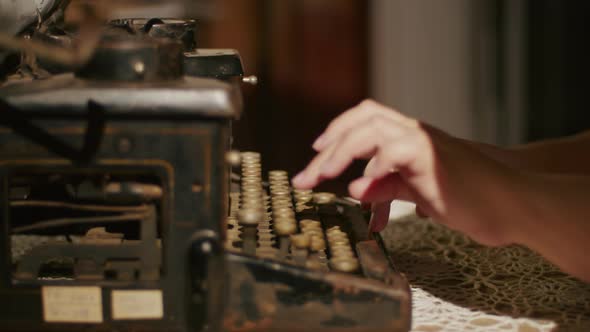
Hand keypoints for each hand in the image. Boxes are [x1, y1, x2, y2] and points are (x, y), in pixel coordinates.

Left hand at [292, 99, 520, 245]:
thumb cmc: (465, 197)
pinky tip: (362, 187)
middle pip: (362, 120)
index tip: (317, 154)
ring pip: (372, 129)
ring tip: (324, 176)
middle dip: (330, 146)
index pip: (365, 119)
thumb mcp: (415, 190)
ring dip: (342, 151)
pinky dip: (375, 166)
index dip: (338, 131)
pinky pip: (396, 151)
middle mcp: (413, 132)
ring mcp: (423, 142)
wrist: (508, 204)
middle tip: (308, 176)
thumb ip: (386, 187)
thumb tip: (357, 191)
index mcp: (408, 137)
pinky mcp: (432, 157)